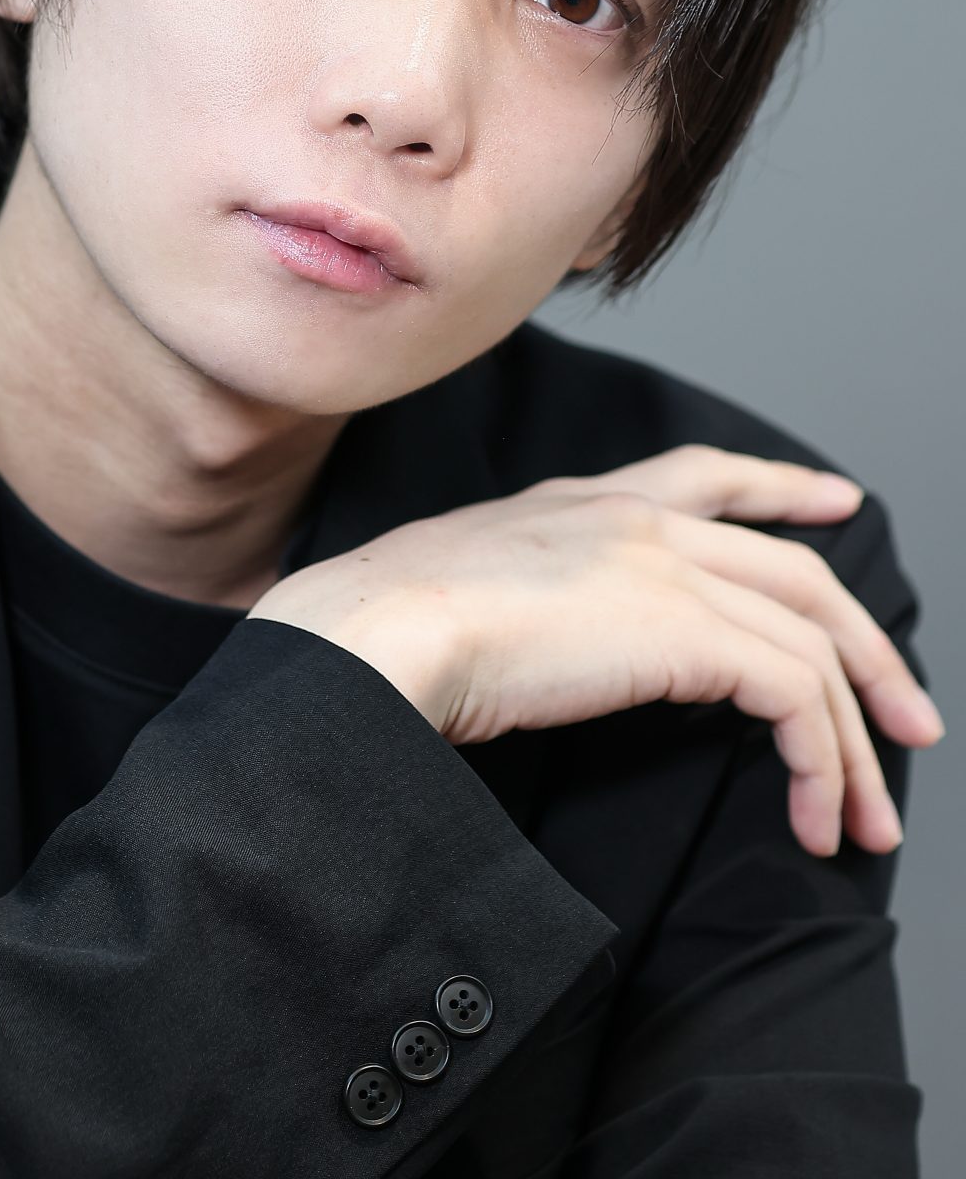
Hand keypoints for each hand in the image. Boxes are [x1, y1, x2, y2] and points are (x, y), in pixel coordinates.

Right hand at [246, 445, 944, 858]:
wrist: (379, 630)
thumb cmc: (389, 627)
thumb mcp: (466, 586)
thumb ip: (523, 596)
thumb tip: (537, 644)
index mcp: (582, 504)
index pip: (705, 474)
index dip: (780, 486)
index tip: (833, 501)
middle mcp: (636, 520)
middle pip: (793, 570)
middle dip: (866, 648)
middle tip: (909, 715)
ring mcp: (665, 566)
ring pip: (811, 641)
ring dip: (853, 738)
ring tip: (865, 816)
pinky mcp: (686, 630)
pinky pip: (794, 694)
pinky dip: (821, 761)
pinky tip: (812, 814)